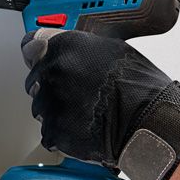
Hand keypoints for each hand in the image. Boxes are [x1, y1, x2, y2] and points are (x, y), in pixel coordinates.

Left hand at [22, 29, 179, 179]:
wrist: (149, 120)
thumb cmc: (139, 86)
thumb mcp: (111, 48)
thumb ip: (79, 47)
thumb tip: (66, 50)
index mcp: (65, 46)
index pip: (30, 45)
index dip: (37, 55)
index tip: (42, 60)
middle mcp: (53, 70)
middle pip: (34, 80)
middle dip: (51, 87)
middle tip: (78, 94)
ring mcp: (51, 102)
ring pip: (41, 108)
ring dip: (57, 111)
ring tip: (85, 112)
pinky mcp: (54, 130)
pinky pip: (49, 132)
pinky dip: (62, 134)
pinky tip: (84, 128)